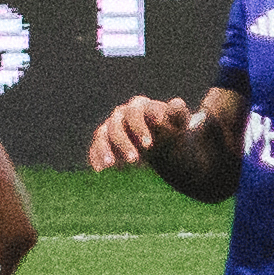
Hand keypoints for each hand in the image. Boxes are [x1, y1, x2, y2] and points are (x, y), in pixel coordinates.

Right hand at [84, 91, 202, 171]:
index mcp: (139, 106)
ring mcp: (110, 126)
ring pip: (102, 136)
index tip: (149, 145)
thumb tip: (176, 104)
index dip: (140, 129)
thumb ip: (178, 113)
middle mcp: (121, 114)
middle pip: (116, 127)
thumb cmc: (172, 127)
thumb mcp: (178, 121)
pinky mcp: (104, 141)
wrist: (163, 137)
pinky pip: (95, 147)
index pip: (135, 115)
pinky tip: (99, 170)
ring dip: (104, 150)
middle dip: (124, 144)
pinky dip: (95, 157)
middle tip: (134, 160)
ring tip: (110, 166)